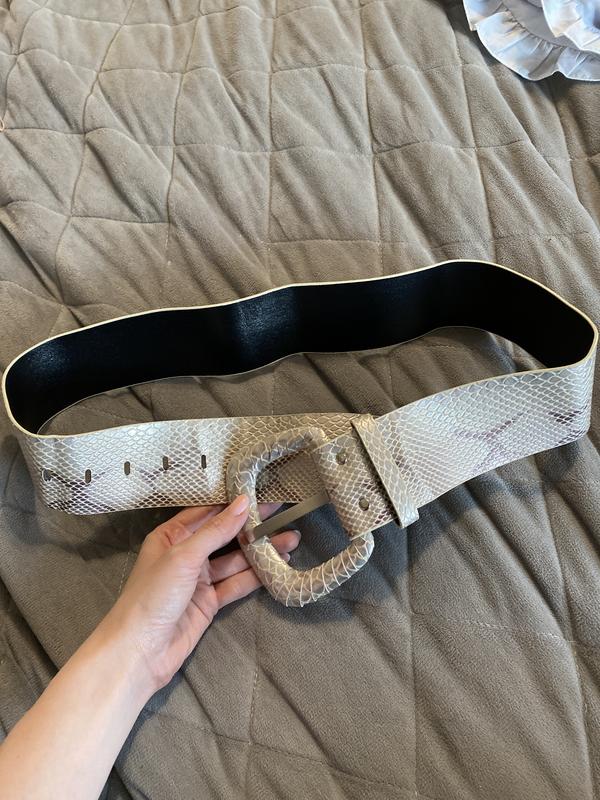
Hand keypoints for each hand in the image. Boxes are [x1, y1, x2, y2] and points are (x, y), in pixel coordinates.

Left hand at [98, 495, 298, 695]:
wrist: (139, 652)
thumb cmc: (153, 595)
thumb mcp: (184, 556)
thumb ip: (216, 530)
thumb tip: (244, 502)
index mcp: (171, 536)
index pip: (208, 512)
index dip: (234, 503)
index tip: (262, 492)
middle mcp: (185, 554)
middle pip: (225, 535)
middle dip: (253, 527)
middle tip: (284, 514)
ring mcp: (199, 579)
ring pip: (235, 559)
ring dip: (261, 551)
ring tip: (291, 539)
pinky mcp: (210, 602)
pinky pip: (236, 583)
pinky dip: (256, 575)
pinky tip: (278, 565)